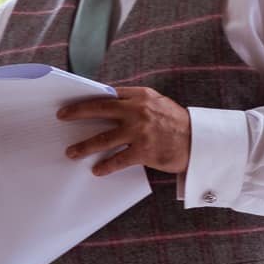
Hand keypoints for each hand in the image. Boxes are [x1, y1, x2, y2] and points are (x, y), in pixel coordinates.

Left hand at [58, 86, 191, 175]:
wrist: (200, 142)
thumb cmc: (179, 124)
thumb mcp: (159, 104)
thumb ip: (136, 101)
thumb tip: (109, 101)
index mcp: (141, 96)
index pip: (108, 94)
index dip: (89, 97)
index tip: (74, 101)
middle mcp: (138, 111)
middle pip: (99, 110)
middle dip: (77, 113)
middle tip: (62, 117)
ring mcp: (140, 131)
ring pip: (103, 139)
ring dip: (84, 146)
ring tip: (72, 152)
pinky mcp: (144, 151)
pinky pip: (118, 159)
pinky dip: (106, 166)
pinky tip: (97, 169)